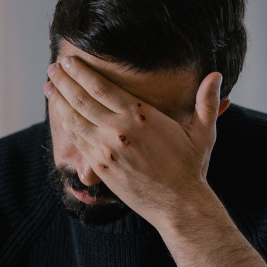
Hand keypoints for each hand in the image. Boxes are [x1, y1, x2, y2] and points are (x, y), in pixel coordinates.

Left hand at [45, 56, 226, 227]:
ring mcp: (106, 149)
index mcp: (140, 115)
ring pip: (74, 119)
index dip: (81, 72)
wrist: (178, 204)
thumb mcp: (202, 132)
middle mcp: (118, 130)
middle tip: (52, 68)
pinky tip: (60, 115)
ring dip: (59, 101)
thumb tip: (217, 75)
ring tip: (49, 87)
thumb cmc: (190, 167)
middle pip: (81, 99)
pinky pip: (77, 142)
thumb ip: (206, 102)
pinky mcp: (101, 167)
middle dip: (64, 81)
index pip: (101, 87)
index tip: (69, 61)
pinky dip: (66, 125)